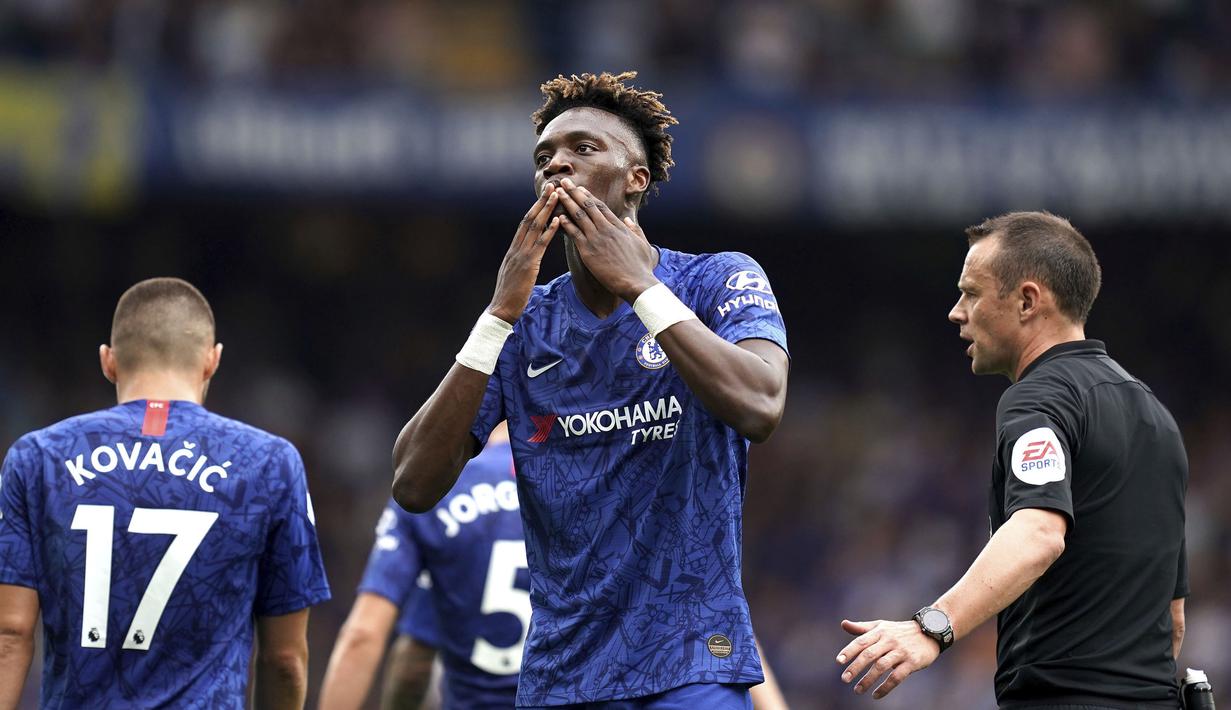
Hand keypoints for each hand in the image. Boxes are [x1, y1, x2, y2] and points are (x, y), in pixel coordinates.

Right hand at [488, 185, 561, 322]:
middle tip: (552, 185)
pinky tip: (558, 221)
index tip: (545, 195)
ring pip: (534, 227)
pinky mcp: (528, 266)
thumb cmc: (510, 297)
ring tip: (557, 195)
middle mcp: (515, 249)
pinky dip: (549, 231)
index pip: (525, 224)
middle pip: (529, 219)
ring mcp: (520, 256)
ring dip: (546, 210)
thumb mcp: (515, 275)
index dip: (535, 208)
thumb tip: (530, 257)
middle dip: (541, 202)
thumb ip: (522, 263)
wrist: (501, 311)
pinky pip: (540, 245)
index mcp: (513, 250)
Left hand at [555, 178, 657, 302]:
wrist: (637, 283)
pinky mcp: (588, 251)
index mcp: (619, 227)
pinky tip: (558, 216)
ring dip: (567, 202)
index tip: (580, 188)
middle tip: (564, 182)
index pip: (601, 207)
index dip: (588, 196)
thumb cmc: (641, 267)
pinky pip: (574, 233)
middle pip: (588, 206)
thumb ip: (635, 230)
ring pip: (579, 216)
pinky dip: (566, 223)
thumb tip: (628, 219)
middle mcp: (606, 229)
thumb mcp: (643, 244)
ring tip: (558, 193)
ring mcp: (597, 239)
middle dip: (574, 192)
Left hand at [836, 619, 939, 698]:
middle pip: (869, 654)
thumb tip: (843, 624)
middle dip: (855, 667)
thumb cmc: (900, 631)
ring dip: (868, 680)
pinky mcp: (912, 662)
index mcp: (880, 631)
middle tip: (845, 679)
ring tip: (857, 690)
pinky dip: (885, 687)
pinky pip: (896, 677)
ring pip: (881, 667)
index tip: (839, 661)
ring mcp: (901, 652)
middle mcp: (889, 640)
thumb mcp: (882, 626)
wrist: (930, 632)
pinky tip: (876, 695)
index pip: (861, 641)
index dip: (849, 651)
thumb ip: (862, 628)